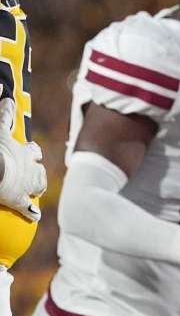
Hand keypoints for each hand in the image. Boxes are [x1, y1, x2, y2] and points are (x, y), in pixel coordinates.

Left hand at [0, 98, 44, 221]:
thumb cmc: (2, 187)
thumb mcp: (15, 201)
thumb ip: (26, 208)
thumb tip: (36, 217)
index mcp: (31, 176)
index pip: (39, 179)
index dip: (37, 182)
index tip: (34, 188)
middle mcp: (29, 161)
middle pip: (38, 161)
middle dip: (36, 163)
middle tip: (32, 167)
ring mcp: (16, 148)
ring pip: (29, 146)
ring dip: (30, 148)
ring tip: (31, 149)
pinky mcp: (2, 135)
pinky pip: (5, 118)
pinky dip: (5, 108)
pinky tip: (4, 98)